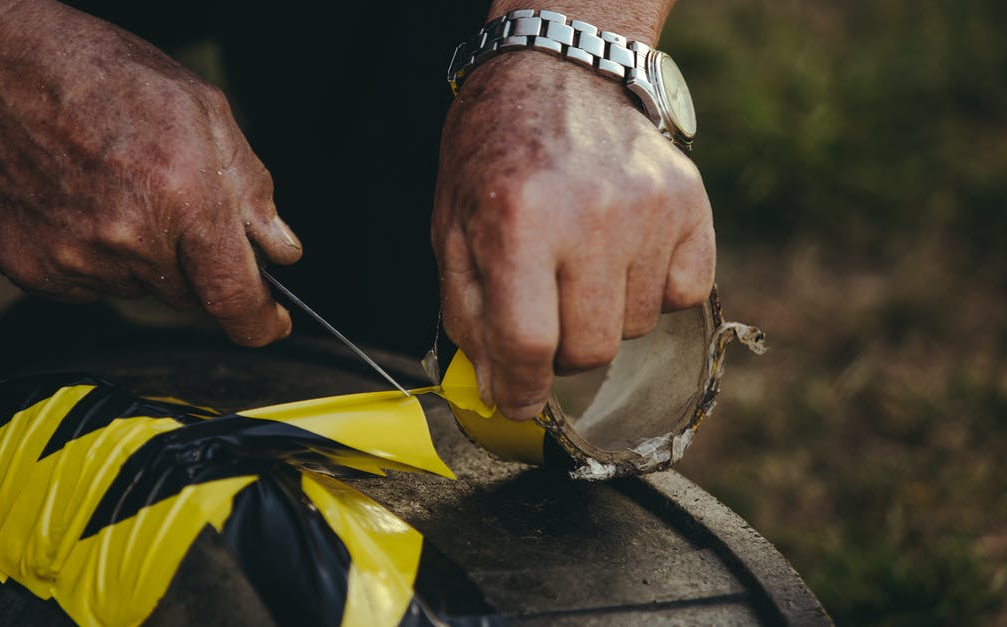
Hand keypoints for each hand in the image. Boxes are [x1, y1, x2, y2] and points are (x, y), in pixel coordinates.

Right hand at [0, 3, 300, 345]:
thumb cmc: (105, 79)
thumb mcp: (204, 112)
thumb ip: (250, 189)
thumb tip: (280, 252)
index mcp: (183, 196)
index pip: (233, 295)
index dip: (259, 321)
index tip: (271, 323)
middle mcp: (131, 237)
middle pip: (188, 294)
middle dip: (193, 262)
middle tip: (168, 202)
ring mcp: (78, 259)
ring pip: (138, 287)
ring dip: (141, 257)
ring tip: (114, 189)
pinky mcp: (36, 271)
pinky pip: (89, 287)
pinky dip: (94, 258)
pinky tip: (79, 204)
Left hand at [432, 52, 714, 419]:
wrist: (555, 75)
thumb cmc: (494, 157)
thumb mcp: (453, 231)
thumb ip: (469, 315)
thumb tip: (504, 391)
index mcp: (516, 223)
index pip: (528, 344)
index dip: (521, 389)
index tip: (521, 399)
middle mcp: (589, 216)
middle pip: (590, 349)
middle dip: (560, 352)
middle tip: (545, 313)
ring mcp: (648, 209)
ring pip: (637, 327)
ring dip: (604, 314)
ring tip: (581, 262)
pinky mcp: (690, 201)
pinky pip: (684, 294)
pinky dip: (654, 289)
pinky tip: (623, 252)